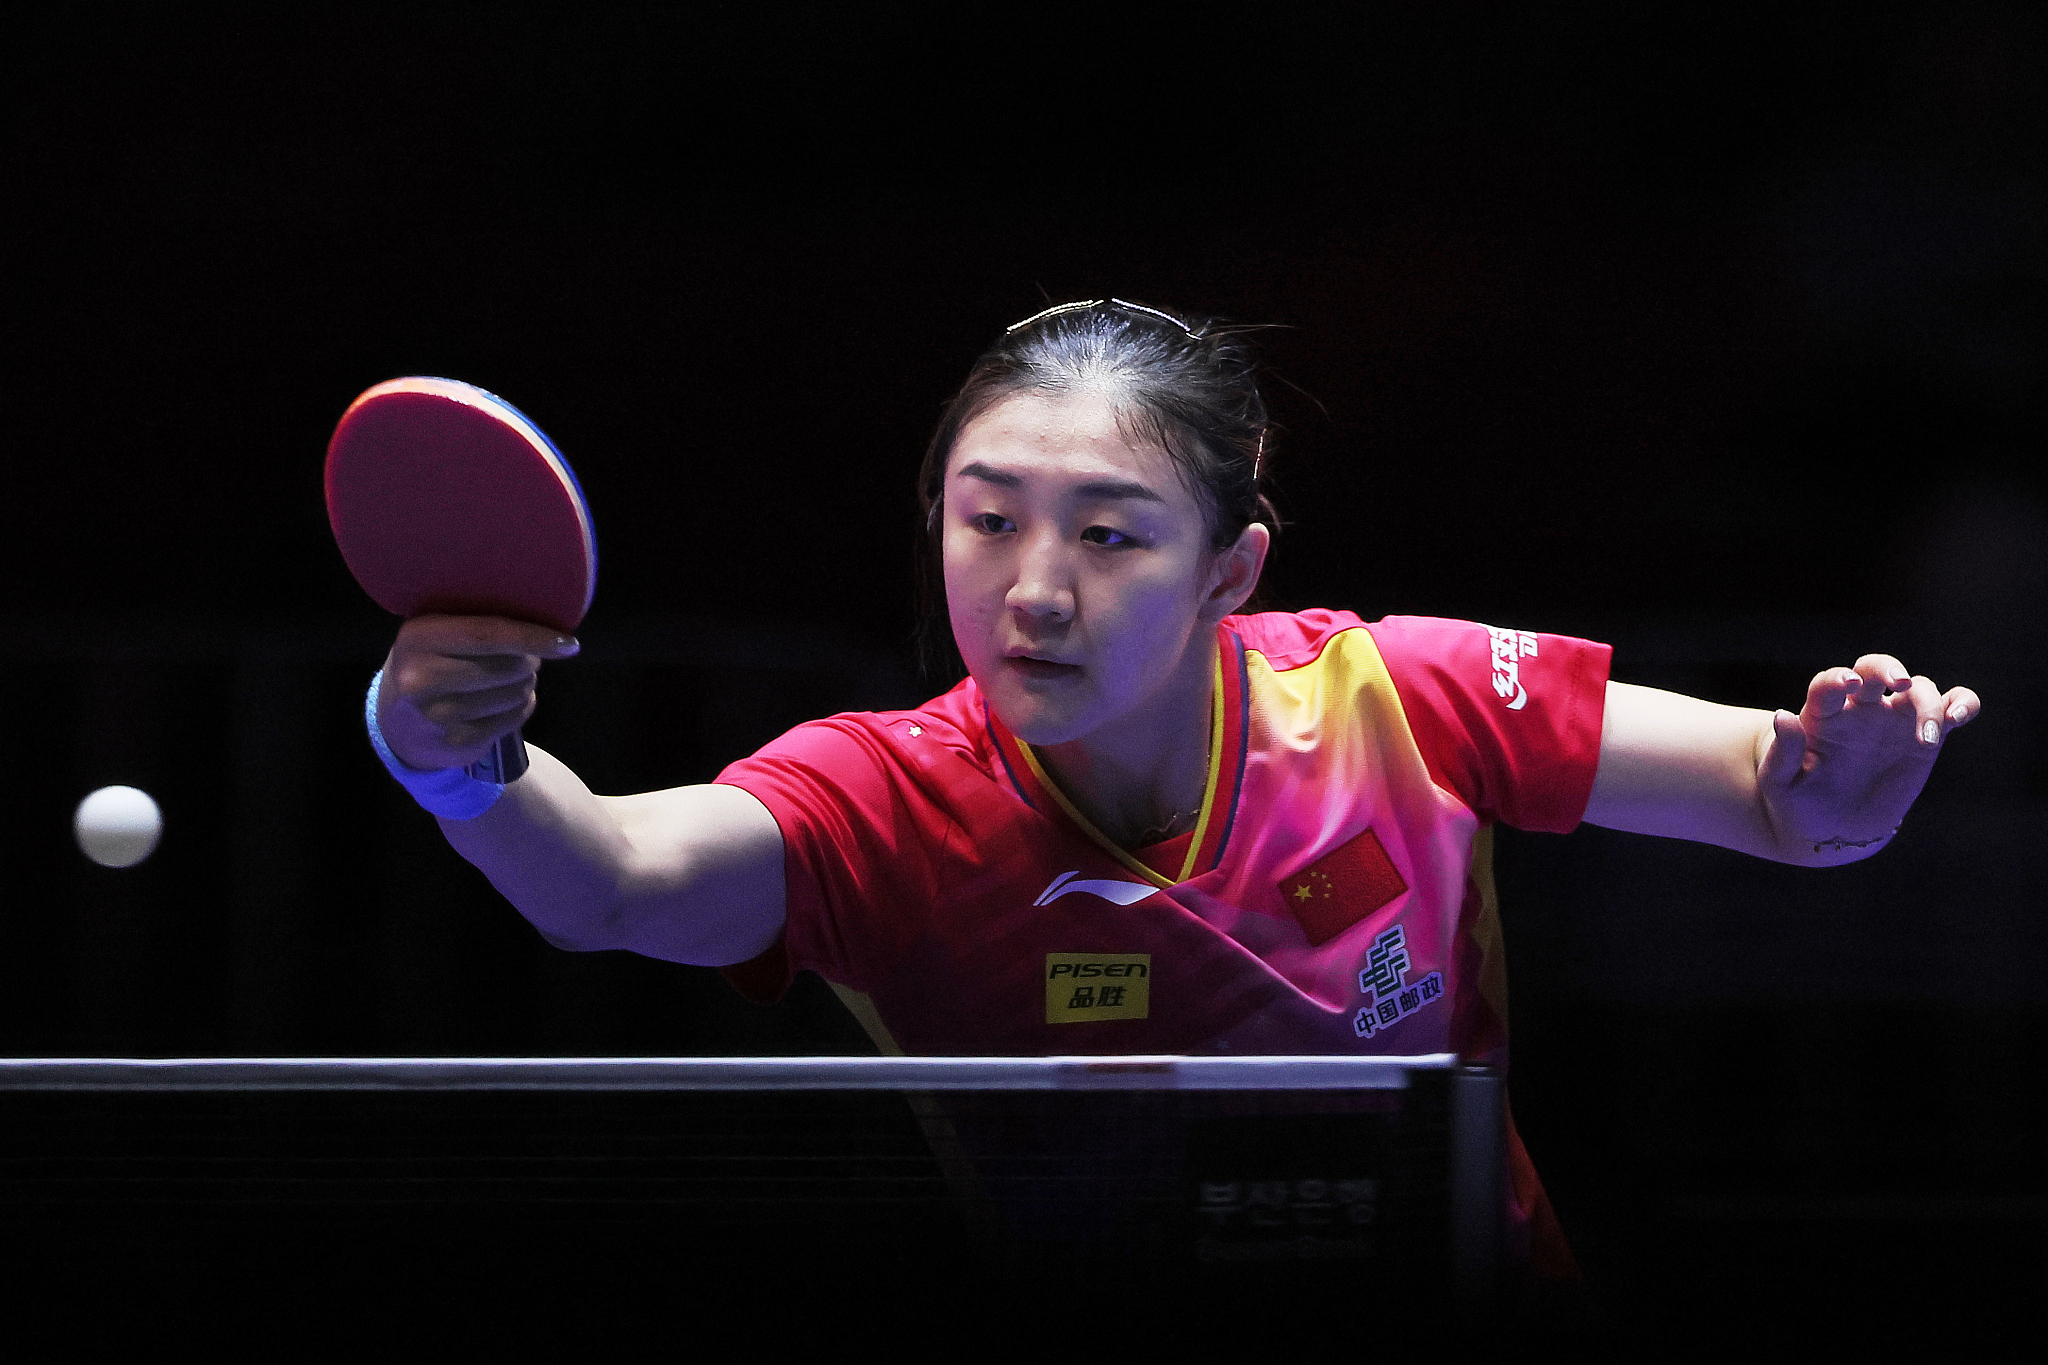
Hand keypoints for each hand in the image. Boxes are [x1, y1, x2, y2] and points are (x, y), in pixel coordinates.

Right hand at [378, 615, 579, 770]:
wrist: (397, 724)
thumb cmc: (427, 664)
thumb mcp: (434, 634)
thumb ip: (473, 622)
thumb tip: (543, 618)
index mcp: (417, 638)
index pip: (487, 635)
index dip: (533, 636)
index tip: (568, 642)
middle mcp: (422, 678)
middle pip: (508, 666)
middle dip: (531, 660)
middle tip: (527, 657)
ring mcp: (439, 716)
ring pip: (516, 693)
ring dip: (526, 684)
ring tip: (511, 678)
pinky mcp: (458, 743)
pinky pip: (514, 718)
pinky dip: (522, 706)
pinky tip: (508, 700)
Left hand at [1758, 654, 1979, 857]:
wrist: (1833, 826)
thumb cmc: (1799, 801)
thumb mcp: (1780, 783)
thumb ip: (1783, 752)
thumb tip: (1782, 716)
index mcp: (1822, 714)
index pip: (1828, 683)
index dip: (1838, 677)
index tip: (1849, 684)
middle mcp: (1859, 708)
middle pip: (1874, 668)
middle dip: (1888, 667)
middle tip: (1901, 683)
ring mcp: (1894, 719)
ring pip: (1919, 688)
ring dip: (1928, 704)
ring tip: (1926, 741)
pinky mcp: (1924, 735)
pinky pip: (1951, 706)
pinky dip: (1963, 703)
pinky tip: (1959, 717)